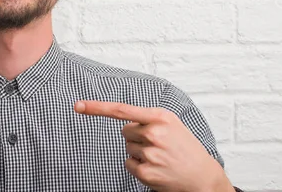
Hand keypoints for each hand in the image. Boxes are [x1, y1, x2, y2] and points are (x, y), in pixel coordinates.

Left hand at [74, 101, 232, 191]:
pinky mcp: (146, 172)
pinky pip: (128, 163)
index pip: (122, 110)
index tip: (78, 105)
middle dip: (136, 137)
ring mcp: (150, 154)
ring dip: (140, 152)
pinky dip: (139, 166)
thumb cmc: (185, 147)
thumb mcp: (171, 123)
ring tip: (161, 156)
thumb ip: (148, 118)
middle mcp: (154, 133)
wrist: (203, 176)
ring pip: (128, 148)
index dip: (97, 108)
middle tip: (157, 144)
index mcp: (160, 117)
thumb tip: (122, 121)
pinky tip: (156, 167)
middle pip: (125, 131)